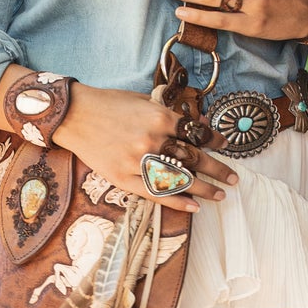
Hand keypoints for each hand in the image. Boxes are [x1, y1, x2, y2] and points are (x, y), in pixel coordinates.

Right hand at [55, 83, 237, 216]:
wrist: (74, 114)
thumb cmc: (109, 104)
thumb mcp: (144, 100)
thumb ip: (172, 113)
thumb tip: (201, 123)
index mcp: (159, 118)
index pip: (196, 133)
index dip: (215, 141)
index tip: (226, 147)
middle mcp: (152, 141)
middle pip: (194, 159)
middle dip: (217, 170)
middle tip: (234, 179)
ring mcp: (137, 162)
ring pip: (179, 180)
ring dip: (204, 189)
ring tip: (220, 195)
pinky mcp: (122, 178)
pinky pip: (155, 194)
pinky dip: (177, 202)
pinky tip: (195, 207)